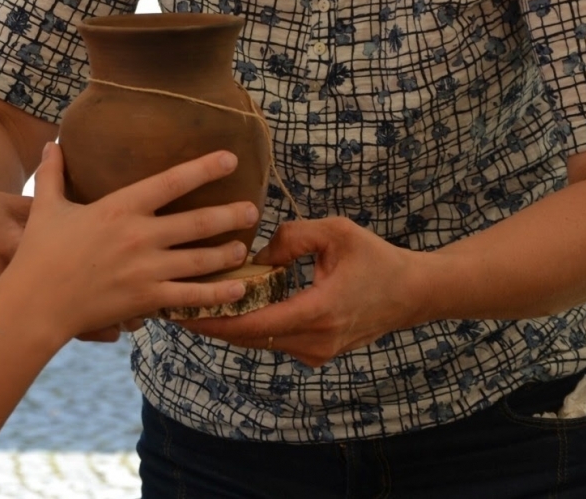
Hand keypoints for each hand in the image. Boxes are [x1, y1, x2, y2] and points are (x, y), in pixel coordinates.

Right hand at [0, 144, 259, 341]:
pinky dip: (218, 293)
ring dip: (227, 252)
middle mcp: (140, 235)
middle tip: (252, 209)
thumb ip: (54, 174)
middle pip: (198, 221)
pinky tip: (238, 289)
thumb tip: (51, 143)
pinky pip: (191, 296)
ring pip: (201, 259)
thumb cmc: (39, 254)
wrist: (36, 303)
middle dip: (230, 214)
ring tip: (243, 247)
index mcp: (119, 207)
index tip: (230, 159)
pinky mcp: (147, 298)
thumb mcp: (46, 208)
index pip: (172, 181)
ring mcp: (147, 269)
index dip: (204, 168)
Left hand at [179, 217, 426, 367]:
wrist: (412, 293)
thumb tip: (255, 254)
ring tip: (191, 306)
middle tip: (173, 305)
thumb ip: (291, 237)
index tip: (182, 309)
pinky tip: (228, 308)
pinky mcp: (317, 353)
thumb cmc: (375, 258)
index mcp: (318, 312)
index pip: (254, 324)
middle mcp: (315, 341)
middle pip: (249, 338)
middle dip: (211, 323)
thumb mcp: (335, 232)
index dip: (215, 319)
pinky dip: (250, 327)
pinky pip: (274, 341)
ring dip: (228, 326)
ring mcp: (316, 352)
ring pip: (259, 342)